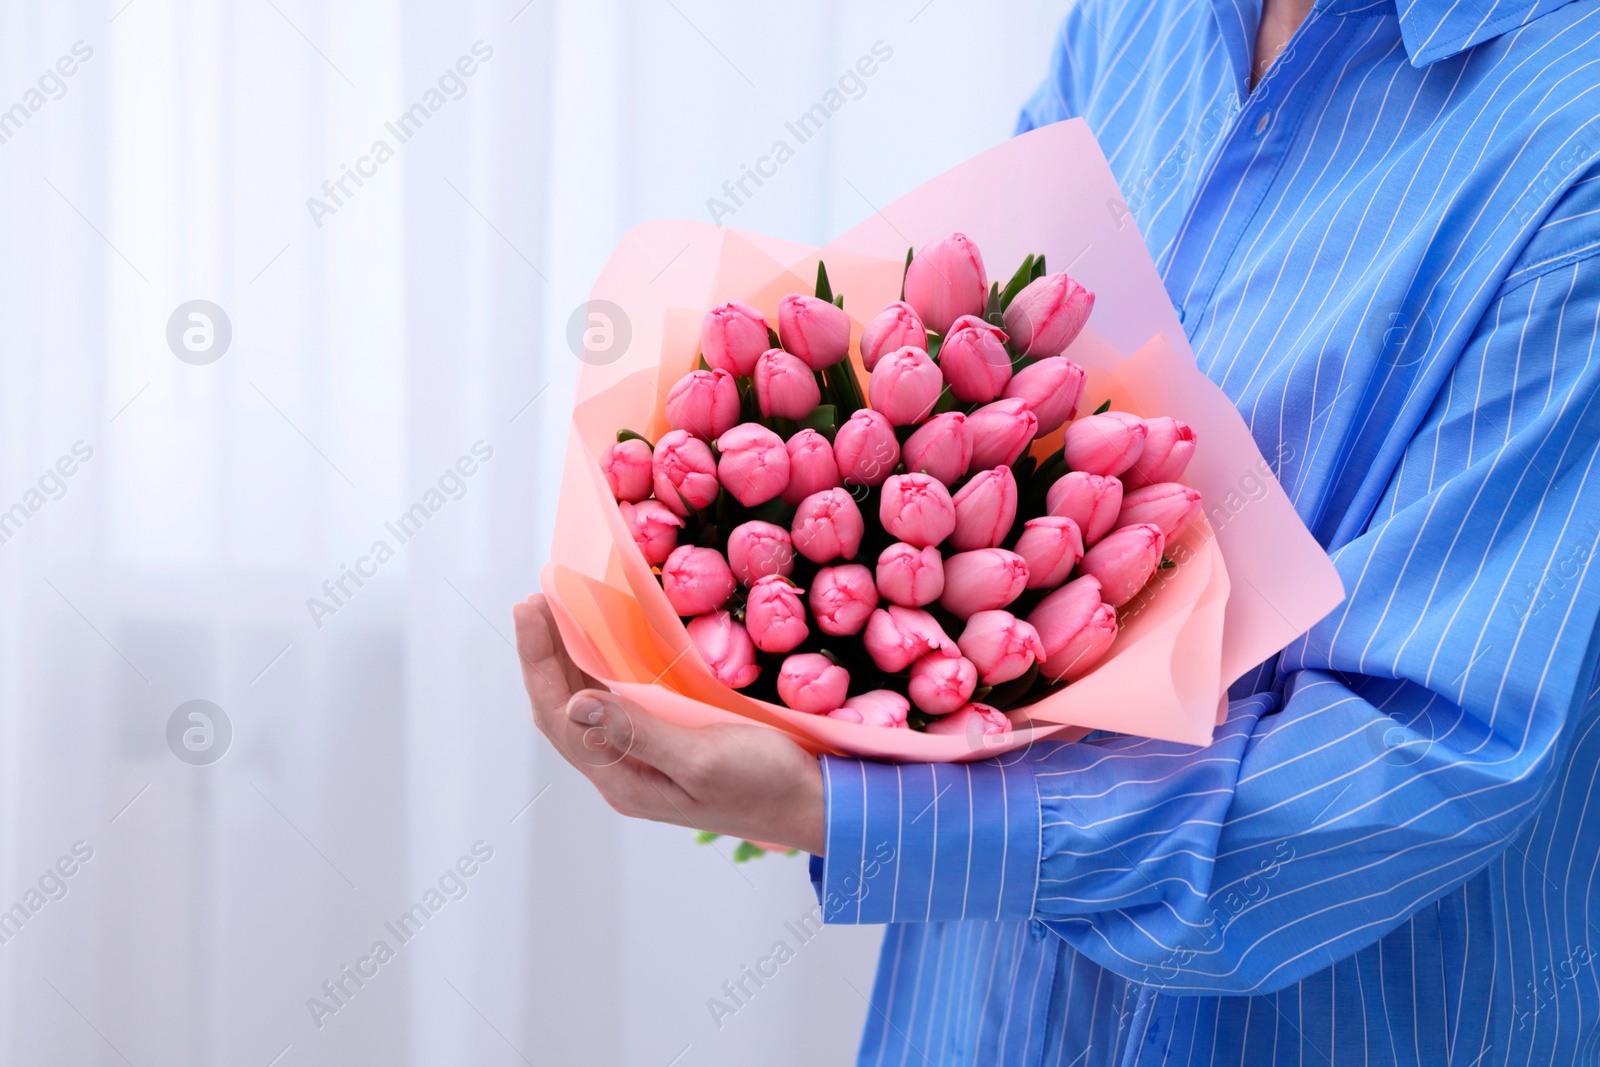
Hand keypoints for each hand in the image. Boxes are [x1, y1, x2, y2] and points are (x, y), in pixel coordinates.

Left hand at [513, 594, 825, 855]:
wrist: (818, 803)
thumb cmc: (766, 786)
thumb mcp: (703, 760)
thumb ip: (639, 733)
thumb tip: (575, 704)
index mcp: (626, 782)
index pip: (561, 719)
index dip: (538, 662)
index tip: (529, 608)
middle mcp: (627, 771)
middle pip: (566, 710)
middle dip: (544, 654)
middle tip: (534, 598)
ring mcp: (648, 757)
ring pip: (591, 704)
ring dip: (570, 658)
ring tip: (557, 610)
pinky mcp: (673, 741)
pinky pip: (623, 701)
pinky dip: (605, 666)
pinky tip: (606, 640)